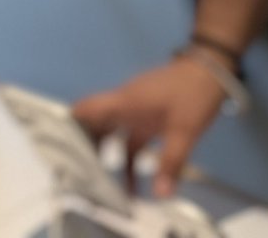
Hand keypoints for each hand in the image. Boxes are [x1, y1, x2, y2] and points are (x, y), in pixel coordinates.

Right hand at [72, 58, 225, 196]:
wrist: (210, 72)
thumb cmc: (192, 94)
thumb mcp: (184, 131)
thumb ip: (170, 163)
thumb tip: (160, 194)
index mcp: (125, 102)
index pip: (88, 108)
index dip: (70, 122)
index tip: (57, 141)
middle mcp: (124, 104)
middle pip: (95, 124)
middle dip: (84, 146)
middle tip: (76, 172)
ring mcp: (135, 110)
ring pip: (110, 133)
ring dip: (105, 155)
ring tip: (100, 183)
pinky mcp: (147, 116)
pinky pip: (129, 139)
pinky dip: (126, 158)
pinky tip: (132, 183)